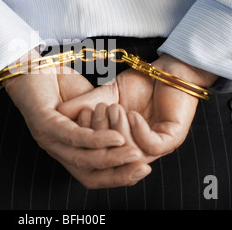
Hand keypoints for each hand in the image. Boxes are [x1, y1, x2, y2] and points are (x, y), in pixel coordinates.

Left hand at [3, 49, 150, 188]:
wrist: (34, 64)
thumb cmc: (60, 85)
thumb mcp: (89, 108)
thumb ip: (104, 125)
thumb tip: (127, 137)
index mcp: (66, 150)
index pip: (93, 174)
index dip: (118, 176)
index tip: (144, 170)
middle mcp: (56, 150)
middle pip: (88, 174)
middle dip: (118, 174)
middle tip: (144, 168)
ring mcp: (47, 139)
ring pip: (82, 158)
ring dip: (111, 158)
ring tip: (134, 154)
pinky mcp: (43, 123)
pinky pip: (73, 136)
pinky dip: (96, 139)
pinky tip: (116, 138)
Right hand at [58, 54, 217, 158]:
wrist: (168, 70)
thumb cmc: (138, 84)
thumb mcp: (104, 97)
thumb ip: (84, 108)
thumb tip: (58, 117)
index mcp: (121, 146)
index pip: (101, 160)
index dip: (86, 146)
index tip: (77, 124)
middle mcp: (139, 151)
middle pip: (114, 162)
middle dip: (99, 140)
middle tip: (93, 115)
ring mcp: (157, 147)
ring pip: (131, 154)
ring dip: (118, 131)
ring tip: (113, 109)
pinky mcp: (173, 138)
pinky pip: (152, 145)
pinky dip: (138, 131)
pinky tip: (131, 114)